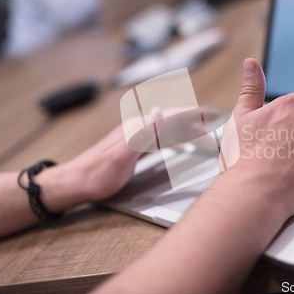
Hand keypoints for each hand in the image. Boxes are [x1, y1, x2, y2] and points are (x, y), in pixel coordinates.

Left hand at [37, 107, 219, 211]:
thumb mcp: (121, 156)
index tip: (215, 113)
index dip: (196, 114)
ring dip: (189, 137)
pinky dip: (176, 142)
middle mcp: (139, 127)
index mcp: (139, 127)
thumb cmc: (97, 174)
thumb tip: (159, 112)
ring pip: (170, 132)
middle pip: (175, 124)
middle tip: (217, 140)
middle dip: (198, 130)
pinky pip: (162, 139)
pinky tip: (182, 148)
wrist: (76, 182)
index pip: (173, 116)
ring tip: (206, 144)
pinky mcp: (134, 144)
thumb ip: (141, 134)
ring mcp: (137, 135)